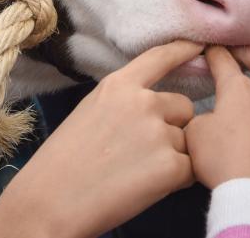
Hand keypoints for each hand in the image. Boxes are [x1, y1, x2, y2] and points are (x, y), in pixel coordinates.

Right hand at [0, 41, 201, 237]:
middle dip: (173, 126)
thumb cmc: (62, 163)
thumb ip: (123, 100)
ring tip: (137, 173)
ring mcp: (159, 133)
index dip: (183, 51)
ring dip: (173, 155)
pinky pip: (189, 169)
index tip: (199, 46)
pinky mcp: (170, 166)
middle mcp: (143, 103)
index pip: (161, 58)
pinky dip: (175, 180)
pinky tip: (146, 187)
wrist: (50, 203)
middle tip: (143, 152)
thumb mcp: (89, 111)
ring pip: (187, 140)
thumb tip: (152, 102)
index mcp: (118, 85)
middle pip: (184, 107)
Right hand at [185, 47, 249, 192]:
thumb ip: (201, 118)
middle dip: (237, 106)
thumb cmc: (222, 160)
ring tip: (245, 153)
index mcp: (239, 89)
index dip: (215, 54)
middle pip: (248, 94)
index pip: (223, 61)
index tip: (212, 47)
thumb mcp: (194, 134)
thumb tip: (212, 120)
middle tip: (225, 130)